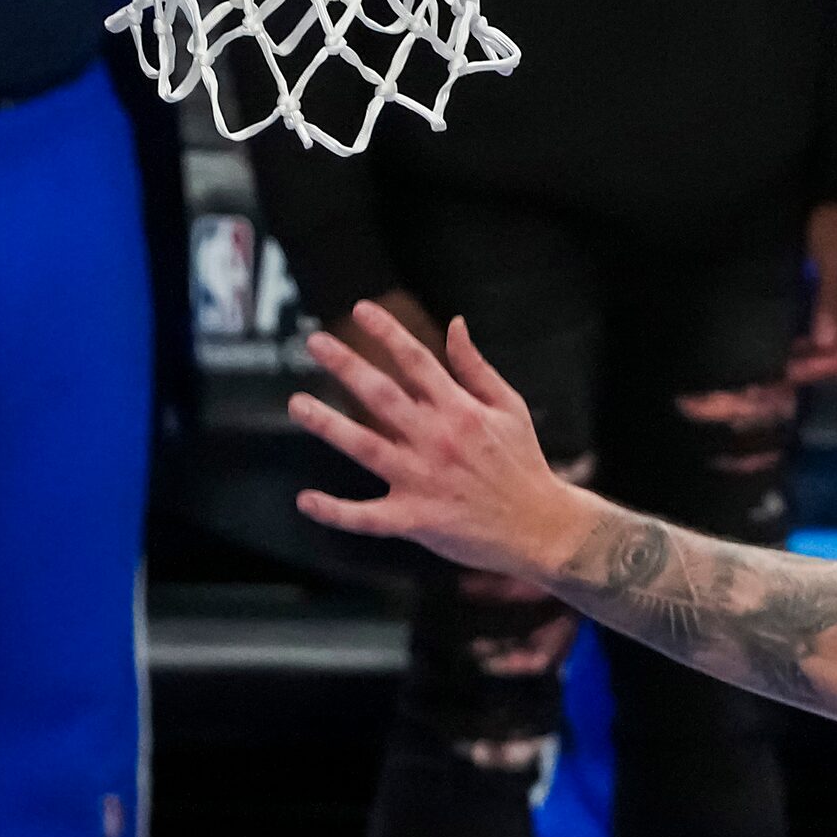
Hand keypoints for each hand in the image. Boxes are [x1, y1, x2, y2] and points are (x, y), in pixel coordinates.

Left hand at [291, 301, 592, 581]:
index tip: (360, 309)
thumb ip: (476, 367)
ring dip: (328, 425)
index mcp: (460, 410)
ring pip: (365, 448)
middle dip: (346, 365)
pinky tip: (306, 499)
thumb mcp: (509, 406)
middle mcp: (437, 439)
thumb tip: (455, 323)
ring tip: (297, 403)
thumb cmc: (522, 461)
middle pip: (382, 396)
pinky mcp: (415, 519)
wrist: (539, 526)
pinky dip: (335, 511)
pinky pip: (367, 517)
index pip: (417, 361)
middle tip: (314, 342)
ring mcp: (423, 480)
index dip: (387, 333)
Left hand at [790, 202, 836, 382]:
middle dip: (825, 360)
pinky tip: (799, 337)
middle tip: (792, 370)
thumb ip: (831, 303)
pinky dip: (820, 331)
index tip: (804, 371)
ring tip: (791, 359)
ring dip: (821, 348)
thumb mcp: (835, 264)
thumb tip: (825, 343)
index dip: (834, 362)